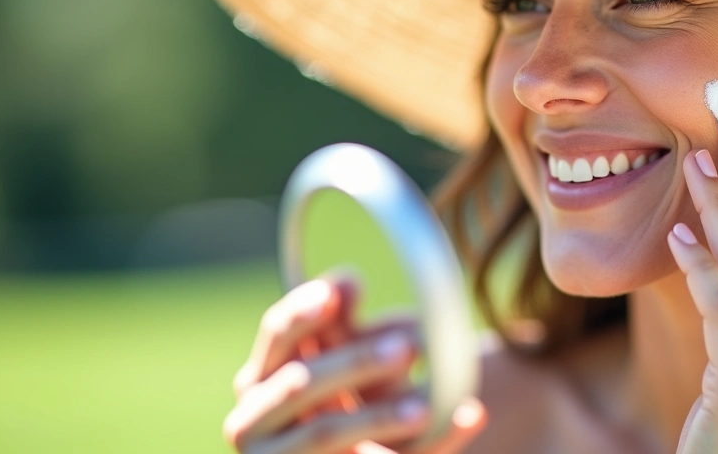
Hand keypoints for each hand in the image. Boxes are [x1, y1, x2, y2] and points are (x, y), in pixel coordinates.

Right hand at [223, 273, 487, 453]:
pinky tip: (463, 422)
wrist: (361, 451)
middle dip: (354, 363)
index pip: (278, 334)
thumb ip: (341, 323)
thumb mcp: (345, 363)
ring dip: (377, 419)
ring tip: (426, 407)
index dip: (307, 311)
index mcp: (261, 378)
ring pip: (325, 434)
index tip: (347, 287)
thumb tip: (348, 282)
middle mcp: (254, 421)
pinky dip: (427, 446)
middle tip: (408, 348)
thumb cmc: (346, 401)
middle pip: (300, 383)